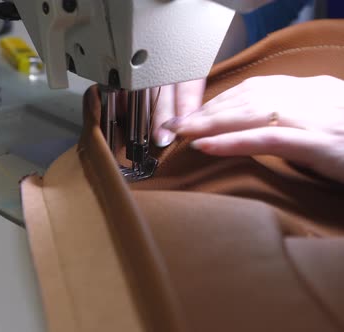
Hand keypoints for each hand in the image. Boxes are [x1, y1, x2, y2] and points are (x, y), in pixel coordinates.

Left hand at [162, 75, 343, 183]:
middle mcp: (313, 98)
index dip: (219, 101)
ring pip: (252, 112)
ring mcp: (318, 119)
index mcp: (314, 92)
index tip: (191, 113)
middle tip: (173, 123)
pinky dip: (233, 141)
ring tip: (180, 132)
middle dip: (206, 110)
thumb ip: (293, 122)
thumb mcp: (324, 127)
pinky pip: (268, 138)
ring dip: (210, 122)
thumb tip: (255, 125)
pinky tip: (206, 146)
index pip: (256, 90)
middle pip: (248, 97)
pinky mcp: (321, 143)